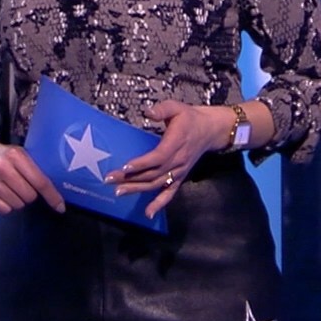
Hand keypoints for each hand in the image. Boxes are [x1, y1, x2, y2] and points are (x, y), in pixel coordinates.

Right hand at [0, 120, 64, 214]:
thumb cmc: (4, 156)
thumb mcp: (20, 154)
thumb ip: (35, 169)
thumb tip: (57, 195)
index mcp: (15, 155)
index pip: (40, 181)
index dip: (52, 196)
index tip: (60, 207)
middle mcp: (1, 166)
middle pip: (29, 196)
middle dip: (30, 194)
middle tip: (22, 185)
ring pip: (17, 204)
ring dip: (18, 200)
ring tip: (10, 188)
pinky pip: (4, 209)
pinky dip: (6, 205)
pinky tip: (1, 194)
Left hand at [104, 99, 231, 219]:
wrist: (210, 130)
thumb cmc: (190, 118)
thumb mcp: (177, 107)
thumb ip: (162, 109)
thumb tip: (148, 111)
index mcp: (176, 144)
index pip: (158, 157)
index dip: (142, 164)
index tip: (125, 167)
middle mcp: (178, 161)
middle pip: (152, 173)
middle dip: (130, 178)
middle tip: (109, 179)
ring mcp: (179, 172)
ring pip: (157, 184)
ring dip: (137, 189)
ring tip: (118, 191)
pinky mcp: (180, 177)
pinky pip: (169, 193)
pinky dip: (159, 204)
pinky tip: (148, 213)